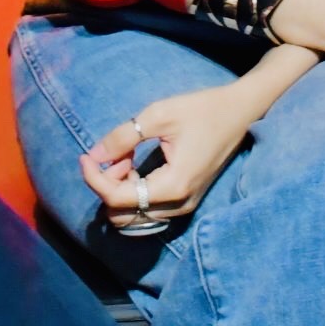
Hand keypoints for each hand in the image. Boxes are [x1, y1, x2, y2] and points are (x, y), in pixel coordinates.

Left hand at [82, 83, 261, 230]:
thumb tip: (93, 156)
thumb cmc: (201, 109)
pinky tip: (136, 165)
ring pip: (134, 216)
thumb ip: (122, 137)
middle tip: (112, 155)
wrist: (240, 112)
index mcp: (172, 186)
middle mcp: (178, 205)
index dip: (93, 179)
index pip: (118, 198)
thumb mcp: (158, 115)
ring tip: (125, 158)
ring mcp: (184, 206)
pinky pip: (148, 209)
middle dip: (107, 187)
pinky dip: (134, 191)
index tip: (84, 157)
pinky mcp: (186, 200)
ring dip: (120, 190)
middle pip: (123, 215)